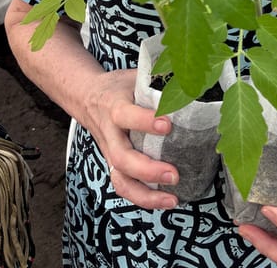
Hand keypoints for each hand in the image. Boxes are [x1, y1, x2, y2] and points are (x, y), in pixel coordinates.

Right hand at [87, 68, 178, 209]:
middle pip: (121, 157)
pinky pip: (125, 186)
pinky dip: (144, 198)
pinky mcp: (115, 165)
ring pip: (120, 179)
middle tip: (174, 174)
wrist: (87, 97)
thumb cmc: (118, 86)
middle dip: (148, 169)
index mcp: (114, 106)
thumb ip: (157, 78)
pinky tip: (166, 201)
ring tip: (172, 199)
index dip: (144, 121)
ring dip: (146, 194)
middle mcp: (110, 133)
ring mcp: (111, 152)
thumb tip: (190, 75)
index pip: (125, 115)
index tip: (168, 125)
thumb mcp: (133, 75)